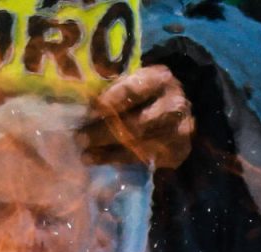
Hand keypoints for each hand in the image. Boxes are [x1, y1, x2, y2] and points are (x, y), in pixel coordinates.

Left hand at [79, 64, 194, 170]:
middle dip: (103, 132)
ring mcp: (177, 131)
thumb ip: (115, 88)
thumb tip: (83, 102)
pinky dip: (118, 161)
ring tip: (86, 155)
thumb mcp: (136, 81)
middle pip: (135, 123)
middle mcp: (172, 105)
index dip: (110, 102)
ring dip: (107, 152)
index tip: (89, 112)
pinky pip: (143, 159)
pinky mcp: (175, 152)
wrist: (180, 111)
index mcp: (159, 80)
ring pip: (138, 146)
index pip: (133, 91)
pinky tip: (101, 161)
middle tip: (80, 138)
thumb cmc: (147, 95)